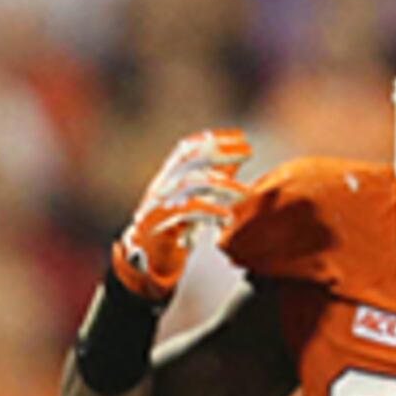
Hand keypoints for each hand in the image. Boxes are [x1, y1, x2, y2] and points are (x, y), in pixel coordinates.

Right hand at [111, 129, 249, 301]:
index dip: (215, 138)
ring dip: (222, 185)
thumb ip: (214, 178)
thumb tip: (238, 156)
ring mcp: (158, 203)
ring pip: (191, 183)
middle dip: (222, 152)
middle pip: (191, 158)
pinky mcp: (160, 225)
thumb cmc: (176, 226)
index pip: (189, 146)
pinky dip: (211, 211)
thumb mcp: (195, 197)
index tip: (242, 136)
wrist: (146, 259)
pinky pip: (188, 212)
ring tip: (244, 192)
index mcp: (168, 176)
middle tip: (249, 153)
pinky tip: (228, 217)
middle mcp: (161, 185)